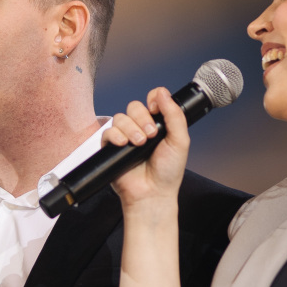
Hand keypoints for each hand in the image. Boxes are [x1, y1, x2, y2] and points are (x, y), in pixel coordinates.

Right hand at [103, 87, 189, 210]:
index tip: (156, 110)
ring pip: (120, 117)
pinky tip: (124, 144)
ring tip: (139, 144)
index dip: (153, 100)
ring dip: (130, 128)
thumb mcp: (180, 141)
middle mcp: (141, 128)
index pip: (152, 100)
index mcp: (158, 124)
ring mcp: (125, 137)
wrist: (152, 193)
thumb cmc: (168, 172)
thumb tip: (163, 93)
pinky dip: (115, 135)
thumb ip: (174, 115)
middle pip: (134, 106)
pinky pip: (107, 131)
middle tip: (150, 135)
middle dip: (142, 118)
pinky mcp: (111, 148)